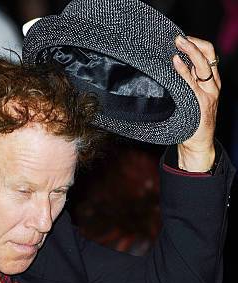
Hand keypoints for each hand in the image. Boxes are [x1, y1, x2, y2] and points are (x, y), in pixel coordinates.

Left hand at [173, 35, 220, 171]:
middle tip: (177, 38)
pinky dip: (184, 71)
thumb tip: (169, 70)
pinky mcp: (201, 104)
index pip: (208, 55)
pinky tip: (176, 63)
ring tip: (177, 44)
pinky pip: (192, 83)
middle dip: (193, 43)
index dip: (196, 43)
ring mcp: (208, 94)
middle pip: (207, 56)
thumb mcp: (190, 99)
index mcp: (211, 82)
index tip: (182, 38)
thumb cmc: (190, 122)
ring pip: (203, 66)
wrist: (198, 145)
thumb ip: (186, 85)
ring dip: (190, 51)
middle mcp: (212, 85)